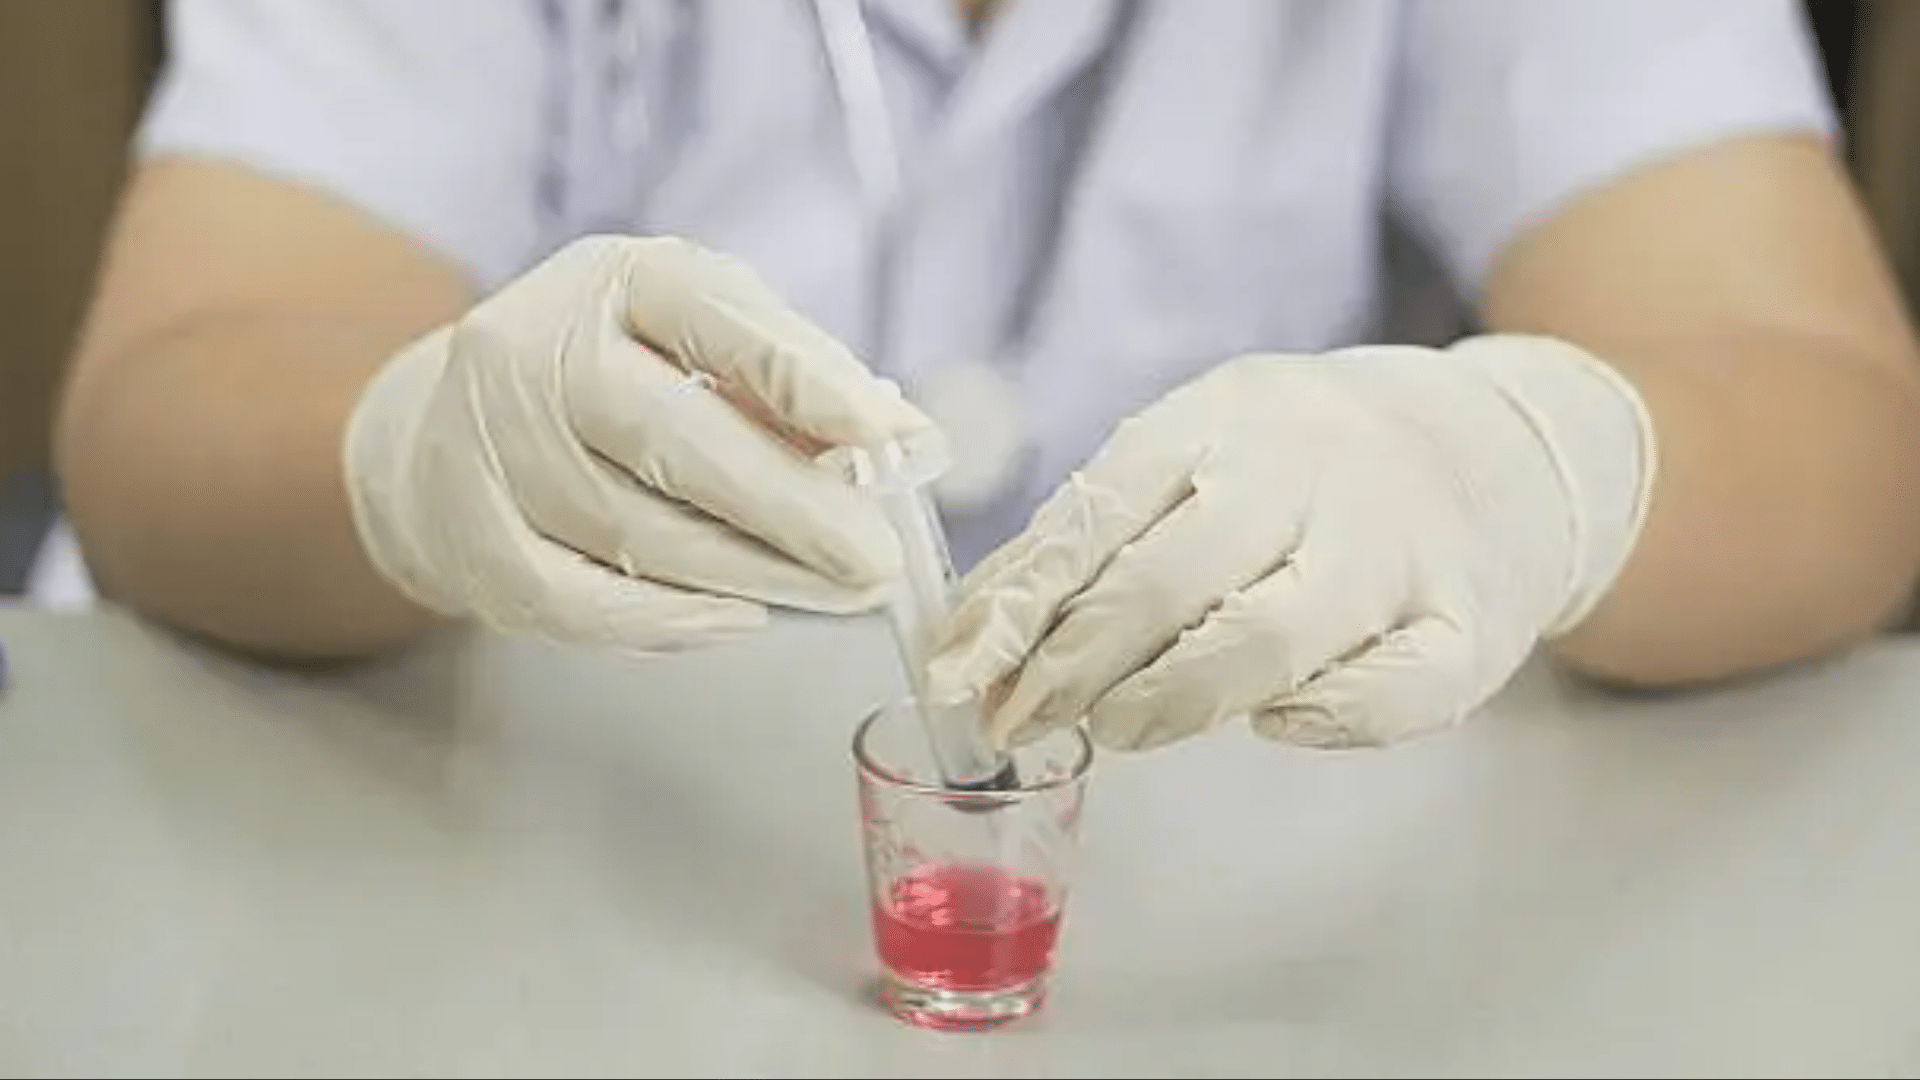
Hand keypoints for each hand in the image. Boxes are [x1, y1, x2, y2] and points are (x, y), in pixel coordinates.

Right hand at [343, 235, 933, 651]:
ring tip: (834, 595)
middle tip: (874, 562)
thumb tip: (910, 443)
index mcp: (617, 278)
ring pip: (637, 530)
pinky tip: (741, 617)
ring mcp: (491, 445)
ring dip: (751, 573)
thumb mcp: (699, 337)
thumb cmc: (615, 377)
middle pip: (674, 438)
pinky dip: (669, 619)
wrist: (444, 432)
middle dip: (791, 509)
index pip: (718, 320)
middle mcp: (537, 348)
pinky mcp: (471, 538)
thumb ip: (796, 376)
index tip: (889, 438)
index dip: (807, 382)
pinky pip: (581, 600)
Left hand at [925, 337, 1655, 750]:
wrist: (1501, 449)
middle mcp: (1316, 470)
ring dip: (1172, 700)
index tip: (959, 673)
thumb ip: (1091, 533)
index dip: (1019, 603)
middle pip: (1170, 581)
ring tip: (1123, 727)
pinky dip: (1317, 721)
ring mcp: (1399, 547)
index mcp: (1229, 415)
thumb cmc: (1309, 464)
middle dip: (1076, 666)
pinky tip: (1268, 722)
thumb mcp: (1199, 454)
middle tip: (1025, 720)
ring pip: (1268, 641)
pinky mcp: (1467, 626)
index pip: (1100, 508)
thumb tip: (966, 633)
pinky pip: (1388, 697)